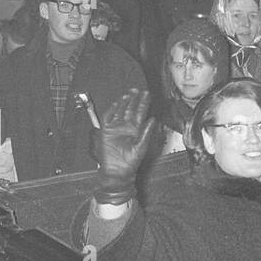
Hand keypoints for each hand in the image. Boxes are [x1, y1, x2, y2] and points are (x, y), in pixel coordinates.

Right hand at [93, 89, 154, 204]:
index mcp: (136, 130)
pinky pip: (108, 117)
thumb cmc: (131, 162)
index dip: (143, 103)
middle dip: (134, 99)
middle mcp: (126, 127)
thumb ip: (147, 132)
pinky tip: (116, 103)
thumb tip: (153, 120)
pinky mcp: (107, 130)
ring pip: (119, 111)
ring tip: (128, 94)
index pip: (140, 113)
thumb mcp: (142, 146)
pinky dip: (111, 110)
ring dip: (123, 102)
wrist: (117, 171)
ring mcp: (116, 128)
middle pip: (130, 109)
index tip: (146, 94)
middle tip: (137, 90)